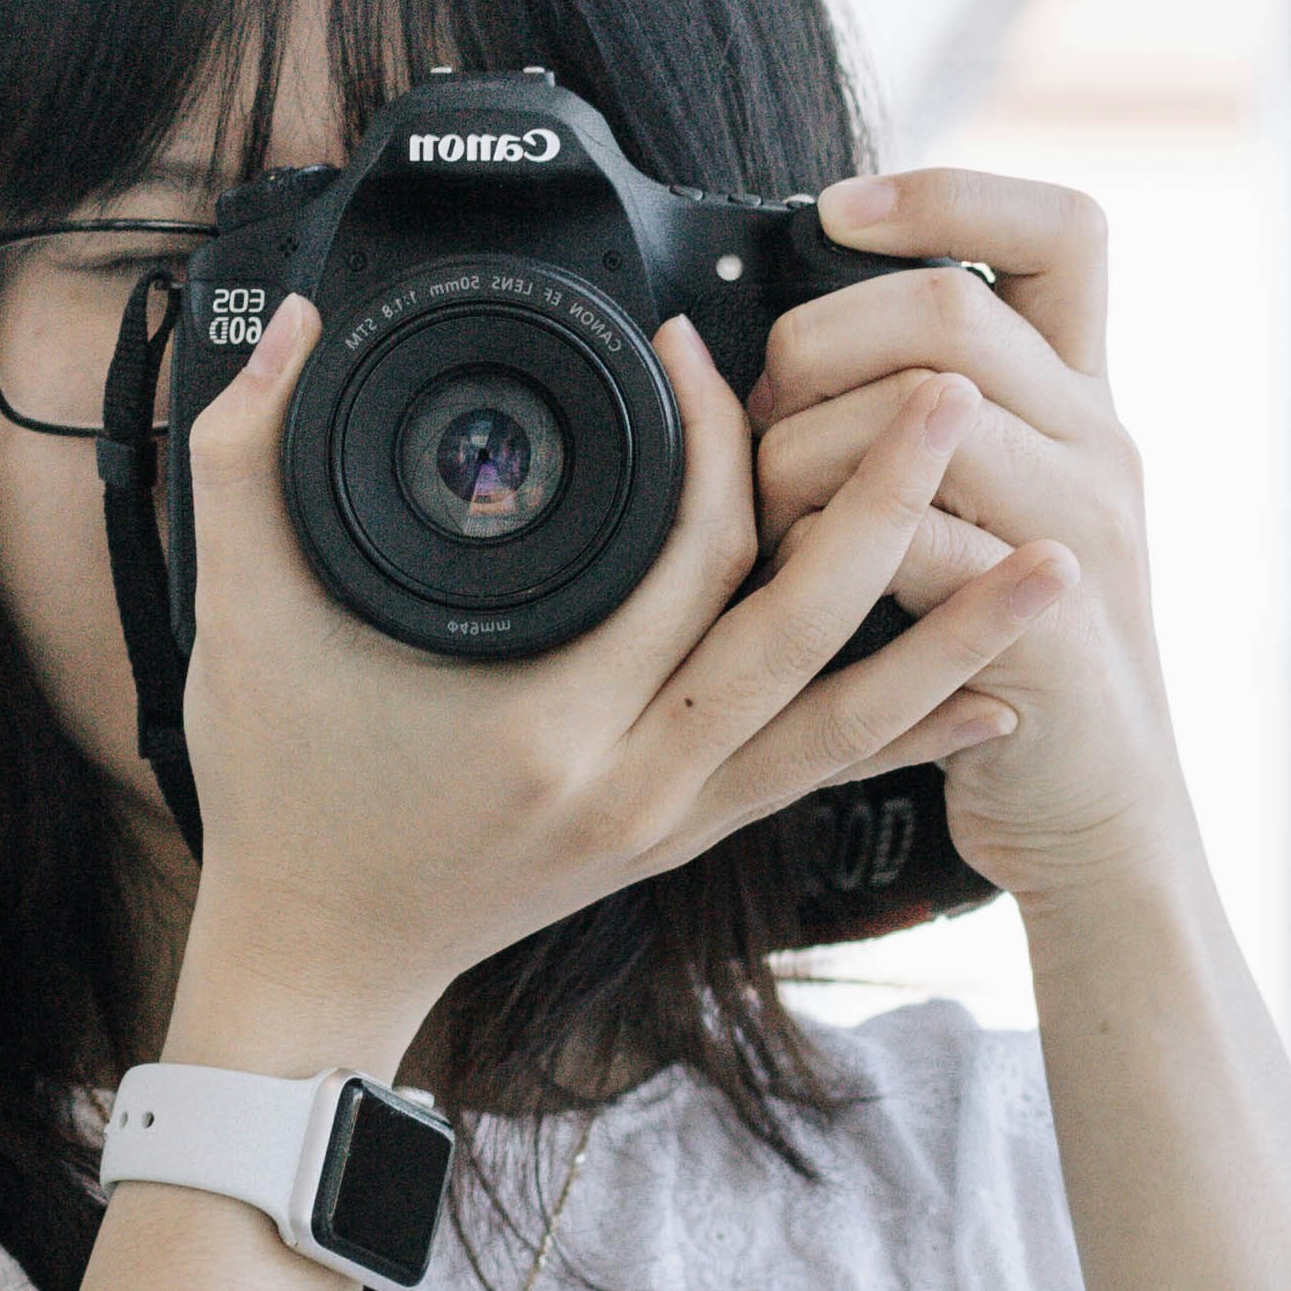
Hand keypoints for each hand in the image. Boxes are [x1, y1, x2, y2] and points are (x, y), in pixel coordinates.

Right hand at [167, 293, 1072, 1067]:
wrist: (315, 966)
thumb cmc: (279, 797)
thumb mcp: (234, 622)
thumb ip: (245, 459)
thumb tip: (297, 325)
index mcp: (544, 724)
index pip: (676, 559)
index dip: (709, 438)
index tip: (700, 341)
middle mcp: (632, 782)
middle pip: (799, 632)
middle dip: (887, 508)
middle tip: (954, 399)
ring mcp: (672, 821)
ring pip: (846, 721)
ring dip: (953, 637)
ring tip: (1056, 560)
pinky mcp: (687, 838)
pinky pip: (824, 780)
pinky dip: (914, 734)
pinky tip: (995, 694)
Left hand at [742, 170, 1184, 897]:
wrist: (1094, 810)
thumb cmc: (1003, 649)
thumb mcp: (984, 502)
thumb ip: (921, 415)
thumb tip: (780, 342)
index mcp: (1080, 397)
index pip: (1065, 229)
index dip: (952, 193)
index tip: (835, 211)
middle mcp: (1098, 446)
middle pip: (950, 313)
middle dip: (817, 346)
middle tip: (758, 409)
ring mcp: (1084, 535)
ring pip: (922, 421)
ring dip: (806, 455)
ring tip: (762, 505)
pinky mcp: (1051, 629)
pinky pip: (921, 548)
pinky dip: (828, 553)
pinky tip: (789, 580)